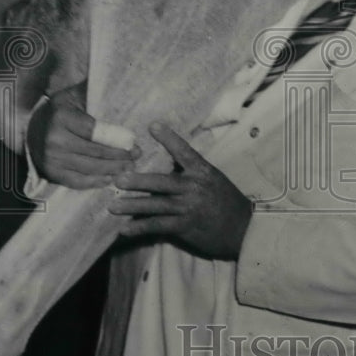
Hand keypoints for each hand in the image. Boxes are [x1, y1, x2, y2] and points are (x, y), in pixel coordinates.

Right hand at [26, 80, 139, 188]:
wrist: (31, 128)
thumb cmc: (60, 110)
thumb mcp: (73, 96)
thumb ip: (93, 93)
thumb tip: (119, 84)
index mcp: (62, 117)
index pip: (95, 132)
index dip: (116, 138)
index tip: (133, 141)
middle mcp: (54, 139)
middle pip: (95, 152)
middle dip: (120, 155)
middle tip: (137, 155)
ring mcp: (51, 159)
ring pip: (90, 168)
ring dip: (113, 170)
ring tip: (129, 167)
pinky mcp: (51, 173)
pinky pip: (78, 181)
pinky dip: (96, 182)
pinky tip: (111, 178)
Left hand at [108, 123, 253, 259]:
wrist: (243, 229)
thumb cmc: (225, 200)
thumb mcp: (212, 179)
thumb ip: (190, 170)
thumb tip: (165, 160)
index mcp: (203, 171)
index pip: (184, 151)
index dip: (169, 139)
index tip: (152, 125)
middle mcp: (194, 188)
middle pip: (163, 183)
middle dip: (139, 181)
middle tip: (118, 179)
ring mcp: (189, 208)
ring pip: (156, 206)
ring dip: (133, 206)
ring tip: (112, 206)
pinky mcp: (185, 227)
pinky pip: (159, 226)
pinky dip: (141, 228)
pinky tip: (124, 229)